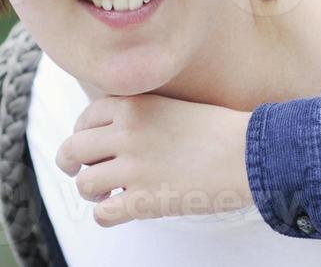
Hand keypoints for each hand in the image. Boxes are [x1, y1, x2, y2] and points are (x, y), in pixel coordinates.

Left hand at [54, 93, 254, 226]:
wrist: (249, 153)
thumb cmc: (218, 130)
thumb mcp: (173, 106)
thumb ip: (141, 114)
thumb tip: (112, 133)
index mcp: (134, 105)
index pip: (85, 118)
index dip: (81, 133)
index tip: (89, 145)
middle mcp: (127, 133)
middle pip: (72, 149)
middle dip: (70, 163)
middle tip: (77, 171)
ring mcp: (133, 167)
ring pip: (84, 183)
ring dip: (92, 191)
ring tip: (108, 192)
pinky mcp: (144, 200)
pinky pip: (102, 214)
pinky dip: (105, 215)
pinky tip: (119, 210)